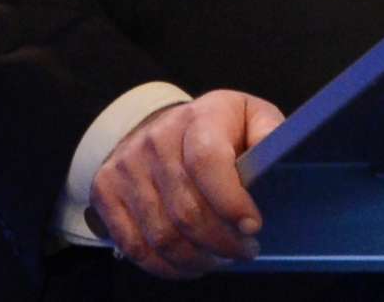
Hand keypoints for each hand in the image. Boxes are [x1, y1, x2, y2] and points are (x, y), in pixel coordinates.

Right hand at [87, 89, 282, 279]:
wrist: (161, 126)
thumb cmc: (217, 129)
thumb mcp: (250, 117)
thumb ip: (269, 131)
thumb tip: (279, 151)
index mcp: (198, 117)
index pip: (208, 162)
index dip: (231, 202)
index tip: (253, 227)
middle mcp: (156, 138)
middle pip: (186, 210)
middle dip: (222, 242)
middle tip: (244, 250)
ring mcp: (126, 165)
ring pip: (162, 235)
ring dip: (197, 259)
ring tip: (220, 258)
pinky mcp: (105, 190)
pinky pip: (135, 246)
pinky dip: (166, 266)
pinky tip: (189, 263)